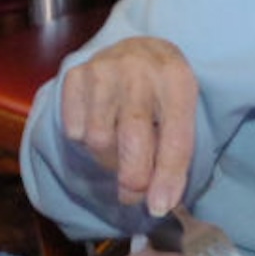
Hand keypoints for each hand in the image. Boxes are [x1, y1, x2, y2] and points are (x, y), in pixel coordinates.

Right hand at [58, 36, 198, 215]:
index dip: (166, 177)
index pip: (174, 138)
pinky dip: (84, 136)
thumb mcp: (181, 115)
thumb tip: (159, 204)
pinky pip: (74, 127)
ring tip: (118, 148)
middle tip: (133, 192)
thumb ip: (174, 156)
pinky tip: (100, 123)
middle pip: (131, 139)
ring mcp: (104, 69)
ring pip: (98, 138)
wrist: (139, 48)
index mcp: (177, 80)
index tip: (158, 207)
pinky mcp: (77, 74)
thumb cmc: (163, 93)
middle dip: (132, 176)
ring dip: (107, 156)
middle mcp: (140, 70)